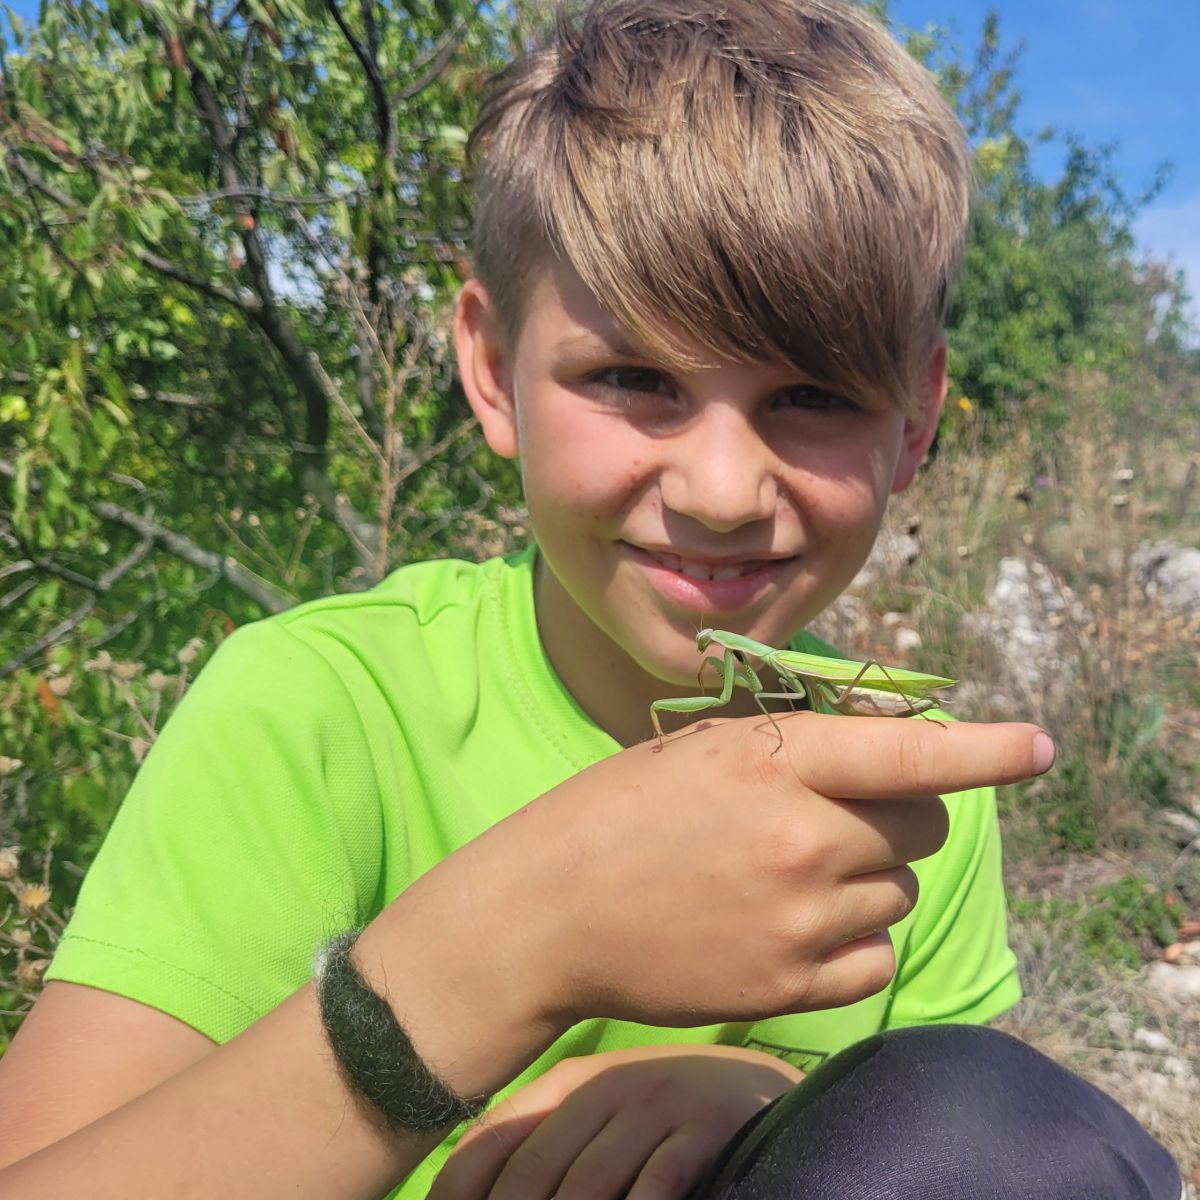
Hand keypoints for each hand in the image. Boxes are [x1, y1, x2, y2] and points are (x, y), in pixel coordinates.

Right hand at [358, 713, 1052, 1097]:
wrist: (544, 915)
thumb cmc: (611, 814)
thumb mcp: (697, 750)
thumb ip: (792, 747)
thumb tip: (883, 751)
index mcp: (769, 760)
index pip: (906, 753)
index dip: (983, 751)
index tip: (1034, 749)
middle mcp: (800, 837)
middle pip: (921, 826)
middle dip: (896, 817)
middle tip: (835, 821)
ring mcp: (799, 918)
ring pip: (897, 893)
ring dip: (865, 881)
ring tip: (788, 880)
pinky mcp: (790, 986)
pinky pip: (876, 961)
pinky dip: (852, 944)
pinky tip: (791, 930)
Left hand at [427, 1044, 801, 1199]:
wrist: (748, 1085)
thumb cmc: (657, 1110)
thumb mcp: (597, 1109)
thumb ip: (544, 1138)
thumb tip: (468, 1190)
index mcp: (568, 1082)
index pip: (496, 1136)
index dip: (458, 1186)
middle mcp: (606, 1086)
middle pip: (535, 1169)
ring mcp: (656, 1103)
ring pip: (589, 1180)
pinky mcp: (703, 1126)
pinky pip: (657, 1181)